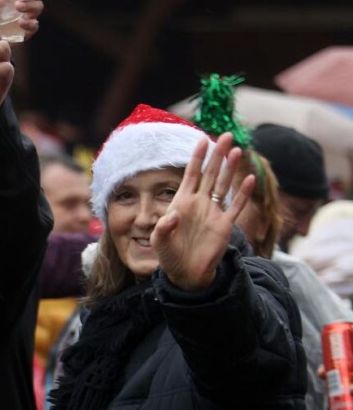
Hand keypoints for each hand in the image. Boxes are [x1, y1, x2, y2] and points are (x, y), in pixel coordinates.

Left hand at [152, 134, 254, 290]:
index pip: (191, 174)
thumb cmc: (169, 256)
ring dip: (230, 168)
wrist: (186, 273)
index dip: (197, 157)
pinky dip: (243, 193)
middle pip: (210, 173)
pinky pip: (236, 206)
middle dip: (217, 155)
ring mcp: (213, 212)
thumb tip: (171, 216)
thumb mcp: (160, 242)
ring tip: (237, 150)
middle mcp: (199, 203)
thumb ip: (163, 228)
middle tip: (226, 135)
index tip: (202, 139)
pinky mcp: (225, 225)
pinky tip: (249, 178)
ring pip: (224, 185)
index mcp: (181, 202)